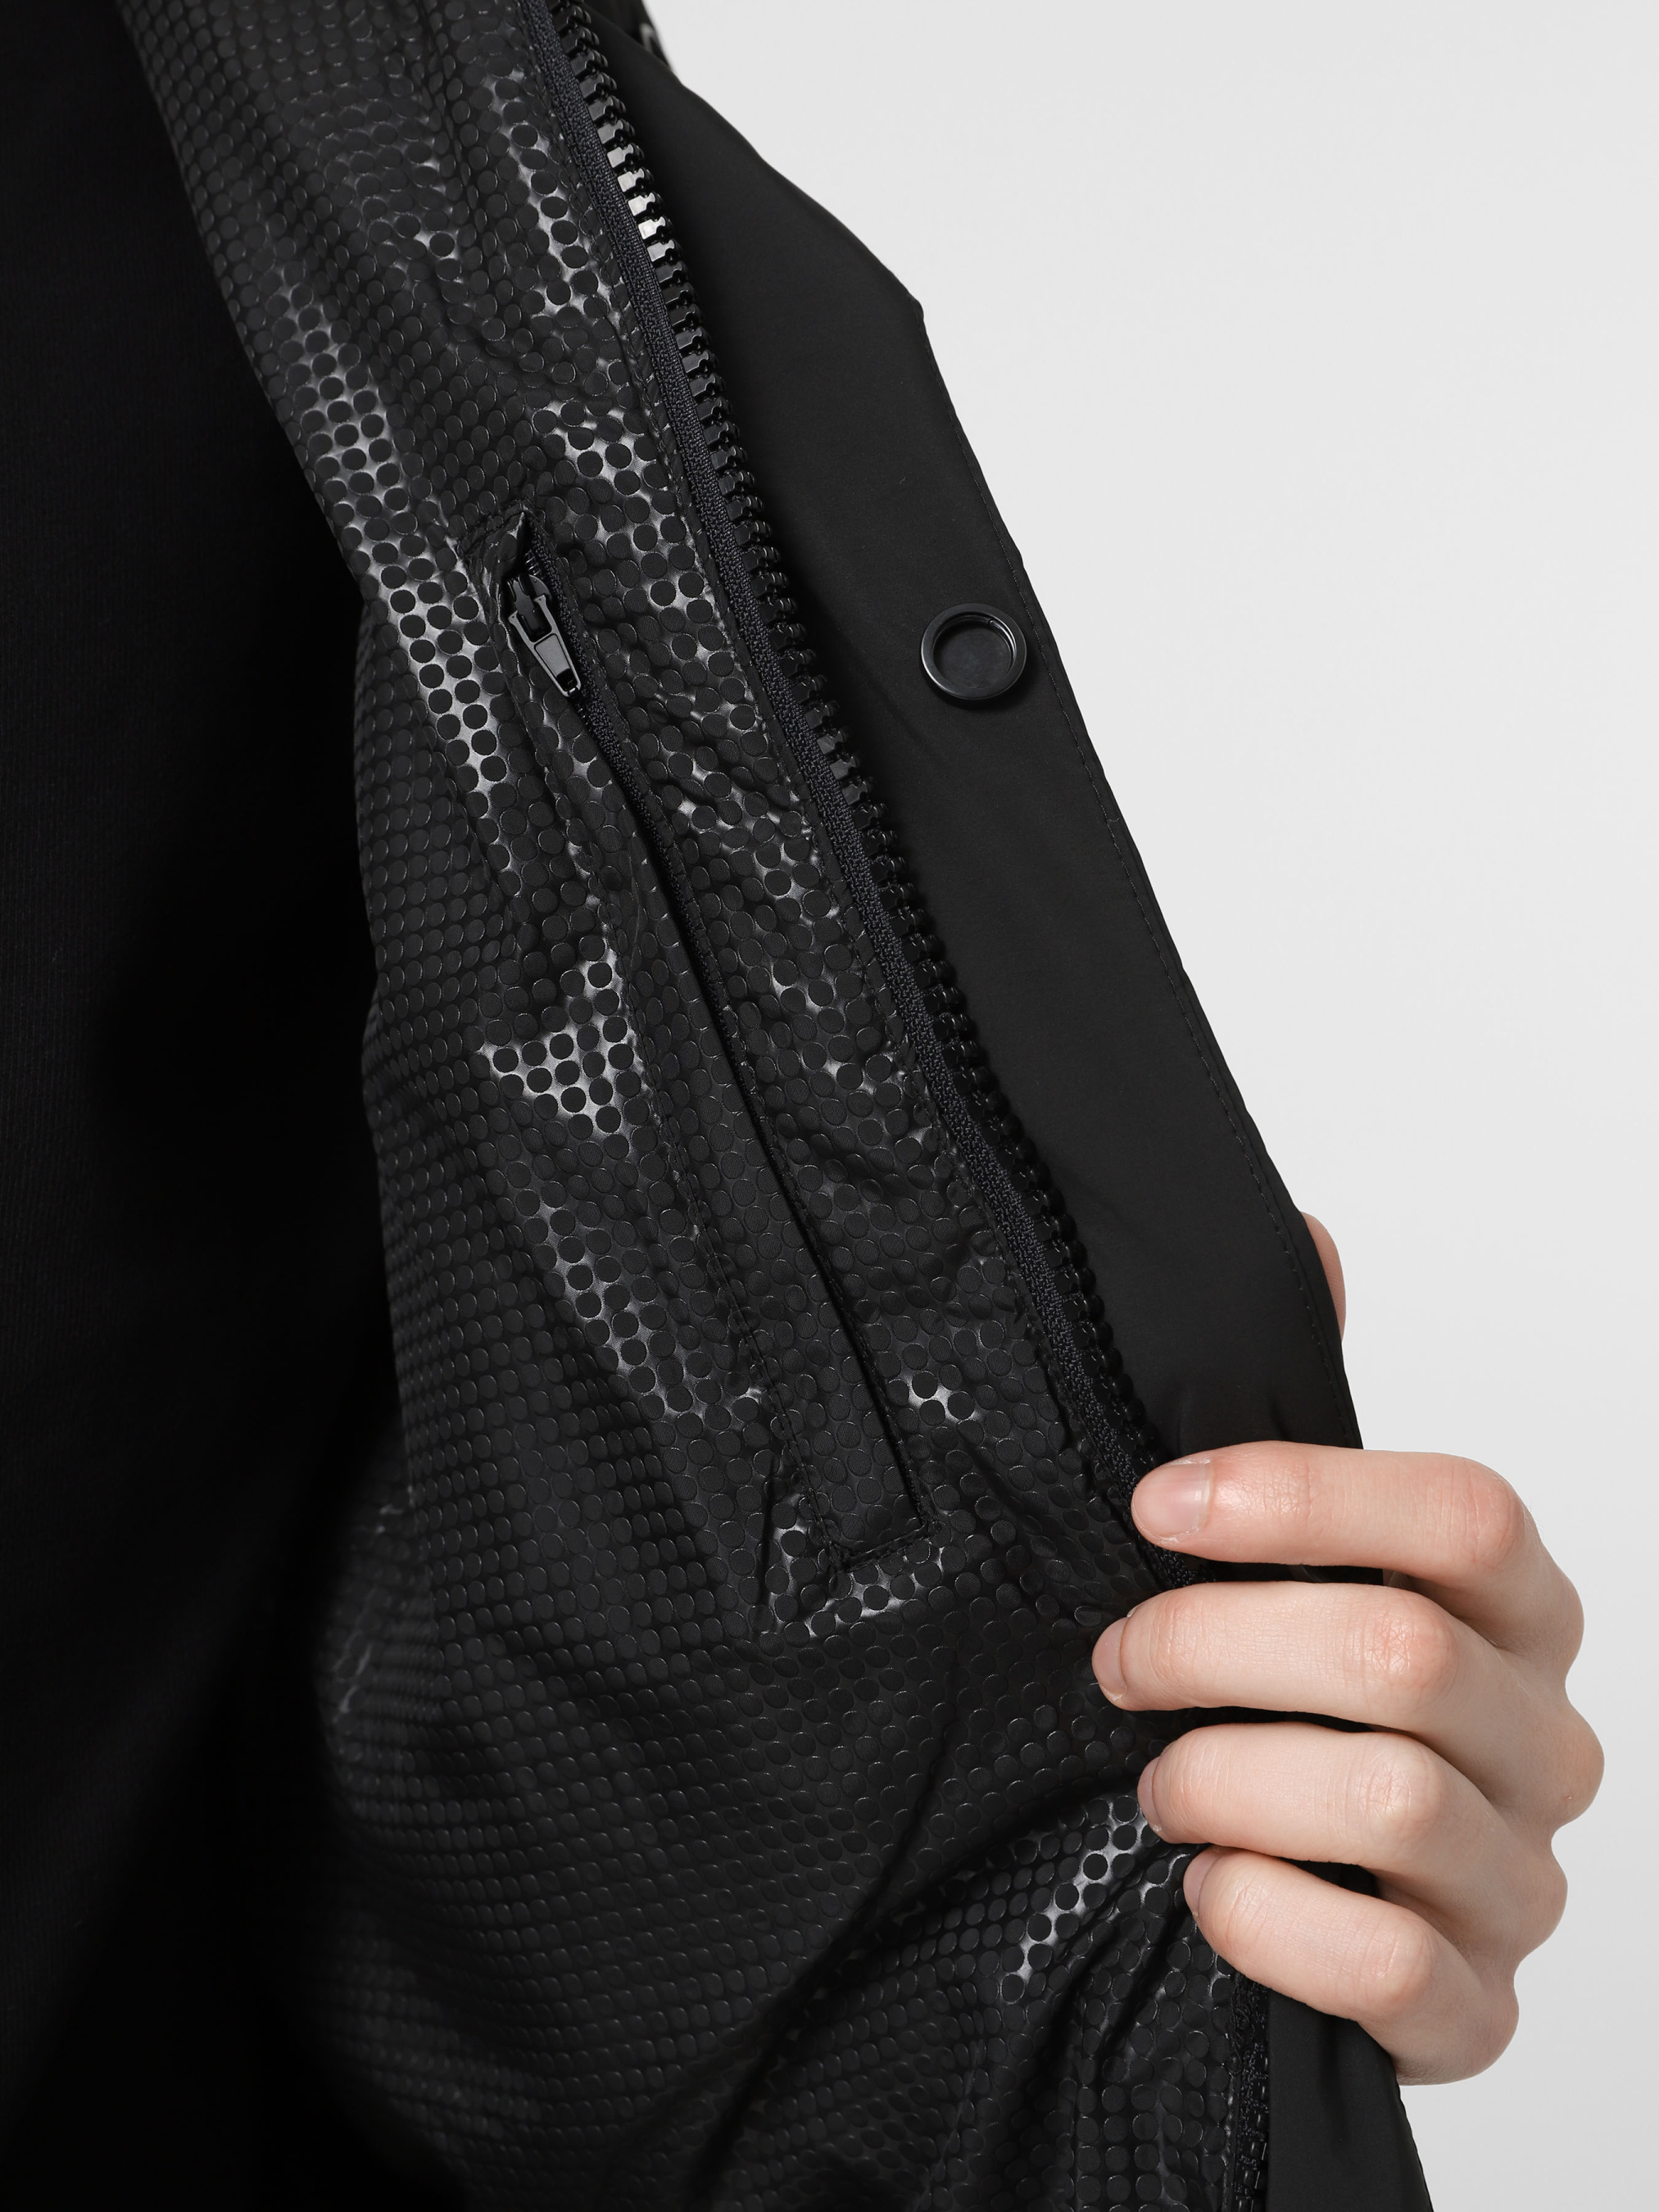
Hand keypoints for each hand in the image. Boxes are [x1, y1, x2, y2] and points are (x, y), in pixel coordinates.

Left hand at [1091, 1218, 1600, 2083]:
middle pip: (1400, 1649)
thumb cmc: (1293, 1706)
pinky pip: (1397, 1969)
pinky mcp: (1476, 2008)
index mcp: (1516, 1606)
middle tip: (1116, 1657)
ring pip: (1392, 1795)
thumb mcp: (1294, 1560)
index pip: (1465, 1512)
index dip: (1299, 1496)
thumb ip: (1301, 1408)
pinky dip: (1270, 1921)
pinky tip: (1208, 1890)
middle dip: (1214, 1643)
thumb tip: (1304, 1236)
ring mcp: (1523, 1877)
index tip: (1152, 1504)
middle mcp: (1543, 1734)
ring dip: (1226, 1777)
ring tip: (1156, 1781)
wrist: (1304, 1905)